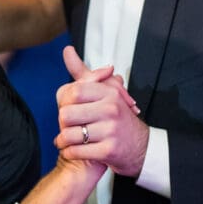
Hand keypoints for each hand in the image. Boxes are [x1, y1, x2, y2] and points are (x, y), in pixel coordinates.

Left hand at [55, 46, 148, 176]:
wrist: (141, 147)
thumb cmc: (117, 118)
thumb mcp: (104, 92)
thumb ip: (84, 73)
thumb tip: (67, 51)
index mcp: (109, 93)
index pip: (74, 92)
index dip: (65, 103)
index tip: (67, 109)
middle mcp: (111, 109)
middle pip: (66, 114)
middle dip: (62, 124)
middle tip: (65, 127)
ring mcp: (111, 130)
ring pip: (69, 134)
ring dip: (62, 140)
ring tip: (64, 141)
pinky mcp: (109, 150)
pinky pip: (76, 151)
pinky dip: (69, 152)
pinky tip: (71, 150)